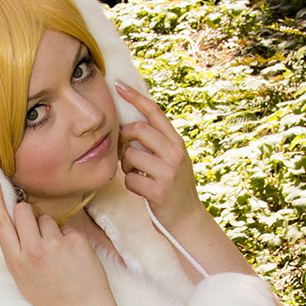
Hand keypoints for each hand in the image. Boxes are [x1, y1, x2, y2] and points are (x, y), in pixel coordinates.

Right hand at [0, 176, 111, 305]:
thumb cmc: (51, 296)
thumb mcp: (23, 278)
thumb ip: (11, 251)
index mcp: (16, 262)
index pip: (1, 222)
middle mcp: (33, 251)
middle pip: (22, 210)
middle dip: (28, 215)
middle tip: (37, 235)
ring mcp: (55, 246)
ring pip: (45, 218)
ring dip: (51, 230)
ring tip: (59, 255)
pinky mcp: (75, 241)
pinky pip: (67, 228)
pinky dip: (70, 239)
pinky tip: (74, 258)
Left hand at [116, 81, 202, 229]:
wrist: (187, 219)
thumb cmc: (173, 188)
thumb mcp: (172, 161)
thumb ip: (158, 144)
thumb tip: (131, 127)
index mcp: (177, 143)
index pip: (155, 112)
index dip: (135, 97)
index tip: (118, 85)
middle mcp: (175, 153)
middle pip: (138, 130)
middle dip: (124, 138)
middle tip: (125, 151)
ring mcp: (168, 172)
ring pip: (131, 156)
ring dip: (127, 166)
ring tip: (137, 174)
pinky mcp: (159, 190)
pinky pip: (131, 179)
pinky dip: (131, 185)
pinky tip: (141, 190)